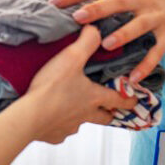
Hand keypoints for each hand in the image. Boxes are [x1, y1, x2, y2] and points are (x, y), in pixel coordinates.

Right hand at [21, 26, 138, 143]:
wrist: (29, 116)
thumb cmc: (52, 88)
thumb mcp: (71, 58)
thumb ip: (86, 42)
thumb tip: (95, 29)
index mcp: (94, 97)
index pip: (120, 100)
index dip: (129, 99)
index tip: (135, 100)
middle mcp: (85, 115)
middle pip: (104, 118)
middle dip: (108, 113)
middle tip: (108, 108)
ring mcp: (69, 128)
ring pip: (81, 124)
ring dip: (80, 117)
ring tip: (71, 108)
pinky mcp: (54, 135)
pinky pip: (60, 131)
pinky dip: (58, 124)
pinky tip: (50, 117)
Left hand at [51, 0, 164, 82]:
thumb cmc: (145, 0)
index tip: (54, 2)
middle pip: (117, 1)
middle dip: (97, 9)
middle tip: (77, 17)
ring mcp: (155, 17)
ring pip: (139, 25)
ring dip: (123, 34)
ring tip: (106, 45)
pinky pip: (156, 52)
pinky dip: (145, 65)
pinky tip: (132, 77)